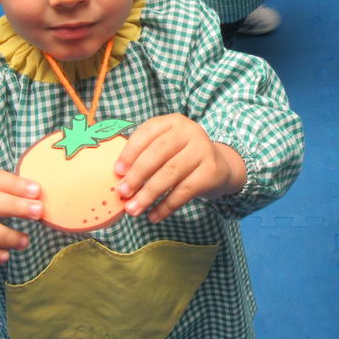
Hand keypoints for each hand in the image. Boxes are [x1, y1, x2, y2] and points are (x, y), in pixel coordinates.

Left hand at [113, 114, 246, 222]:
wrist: (220, 167)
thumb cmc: (182, 157)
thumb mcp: (166, 148)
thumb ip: (144, 156)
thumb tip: (118, 178)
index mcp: (173, 122)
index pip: (148, 133)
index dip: (130, 152)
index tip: (117, 171)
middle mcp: (190, 131)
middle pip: (159, 153)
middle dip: (137, 175)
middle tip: (122, 193)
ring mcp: (203, 150)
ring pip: (171, 173)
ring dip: (149, 194)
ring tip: (133, 209)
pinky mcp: (212, 171)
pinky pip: (185, 191)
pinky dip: (166, 206)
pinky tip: (154, 216)